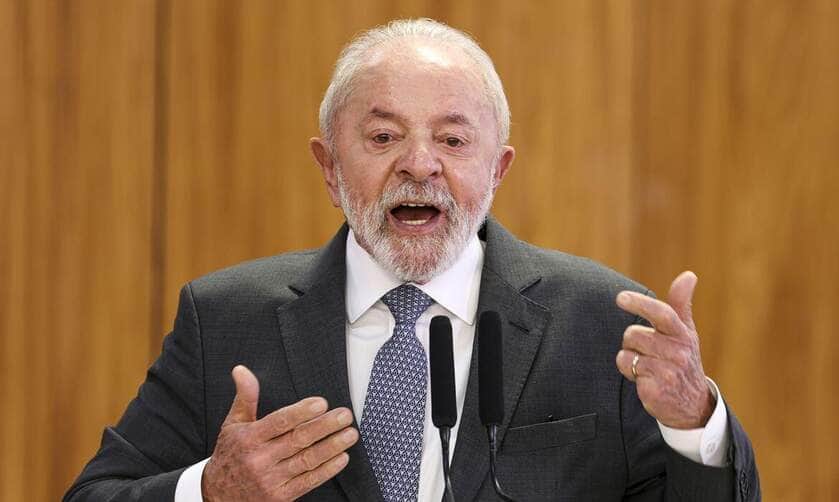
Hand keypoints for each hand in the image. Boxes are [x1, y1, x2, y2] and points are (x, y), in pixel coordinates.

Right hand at [202, 365, 357, 500]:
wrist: (219, 496)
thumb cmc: (230, 454)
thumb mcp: (232, 424)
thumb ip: (245, 397)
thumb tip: (242, 370)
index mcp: (249, 438)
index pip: (279, 422)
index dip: (301, 412)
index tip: (322, 403)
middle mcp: (259, 459)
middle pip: (298, 440)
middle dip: (325, 426)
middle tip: (344, 415)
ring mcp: (271, 479)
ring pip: (307, 460)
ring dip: (332, 447)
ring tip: (350, 434)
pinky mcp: (280, 496)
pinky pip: (308, 481)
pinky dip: (327, 470)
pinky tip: (342, 457)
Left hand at [615, 271, 714, 428]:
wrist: (692, 404)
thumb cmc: (683, 361)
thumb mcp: (686, 333)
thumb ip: (681, 304)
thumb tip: (688, 275)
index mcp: (682, 335)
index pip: (662, 313)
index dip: (640, 304)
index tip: (621, 298)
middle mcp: (678, 352)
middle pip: (633, 334)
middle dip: (632, 341)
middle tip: (646, 351)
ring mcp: (668, 372)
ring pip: (626, 353)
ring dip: (630, 359)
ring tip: (647, 366)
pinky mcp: (655, 389)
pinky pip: (627, 369)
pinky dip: (630, 373)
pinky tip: (646, 379)